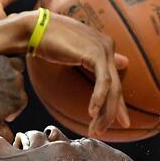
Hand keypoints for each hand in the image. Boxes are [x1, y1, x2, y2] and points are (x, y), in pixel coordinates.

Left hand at [0, 54, 26, 142]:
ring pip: (16, 83)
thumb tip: (9, 140)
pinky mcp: (5, 61)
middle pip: (17, 99)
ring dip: (6, 86)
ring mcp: (14, 75)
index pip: (12, 115)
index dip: (1, 116)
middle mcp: (20, 91)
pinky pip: (16, 65)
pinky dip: (8, 70)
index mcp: (15, 108)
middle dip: (4, 101)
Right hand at [32, 12, 129, 136]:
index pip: (113, 81)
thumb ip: (93, 60)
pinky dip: (98, 99)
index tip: (120, 122)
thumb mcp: (73, 53)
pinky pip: (102, 82)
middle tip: (103, 131)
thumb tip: (124, 63)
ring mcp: (103, 49)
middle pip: (115, 87)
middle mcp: (107, 47)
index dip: (117, 103)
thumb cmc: (48, 40)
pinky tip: (92, 112)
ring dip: (105, 112)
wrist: (35, 29)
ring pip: (111, 88)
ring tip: (96, 129)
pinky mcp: (95, 53)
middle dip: (112, 112)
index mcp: (103, 47)